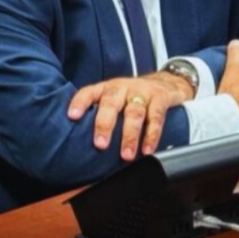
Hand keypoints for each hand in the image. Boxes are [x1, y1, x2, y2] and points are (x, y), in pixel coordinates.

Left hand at [68, 71, 194, 160]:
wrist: (166, 82)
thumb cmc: (133, 95)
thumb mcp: (115, 98)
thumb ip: (102, 114)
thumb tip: (83, 144)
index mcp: (107, 88)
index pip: (89, 92)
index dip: (80, 102)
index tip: (72, 116)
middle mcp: (122, 88)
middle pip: (111, 103)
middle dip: (104, 125)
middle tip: (100, 144)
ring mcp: (142, 92)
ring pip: (134, 113)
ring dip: (129, 136)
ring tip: (126, 155)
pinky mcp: (160, 98)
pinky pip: (156, 118)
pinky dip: (152, 135)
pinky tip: (147, 149)